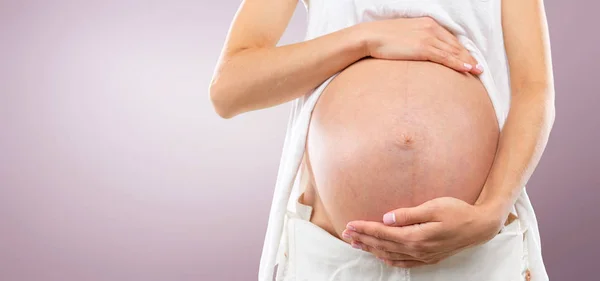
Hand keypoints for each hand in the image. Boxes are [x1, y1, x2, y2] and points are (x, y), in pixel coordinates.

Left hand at [341, 197, 504, 267]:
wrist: (480, 227)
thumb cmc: (458, 212)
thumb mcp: (433, 207)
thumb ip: (409, 214)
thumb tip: (387, 218)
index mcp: (416, 236)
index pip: (383, 233)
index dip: (364, 229)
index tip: (349, 224)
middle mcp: (417, 249)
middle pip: (383, 245)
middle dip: (362, 239)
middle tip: (345, 234)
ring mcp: (423, 256)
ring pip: (390, 255)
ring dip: (371, 249)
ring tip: (356, 243)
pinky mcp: (428, 257)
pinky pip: (403, 263)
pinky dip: (388, 259)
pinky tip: (381, 256)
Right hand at [357, 16, 482, 74]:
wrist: (370, 37)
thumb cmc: (382, 39)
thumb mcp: (403, 36)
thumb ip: (415, 41)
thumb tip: (417, 52)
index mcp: (427, 24)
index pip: (449, 38)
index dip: (461, 50)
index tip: (469, 59)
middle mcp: (431, 28)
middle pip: (455, 45)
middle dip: (468, 56)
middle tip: (479, 67)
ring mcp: (428, 38)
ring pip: (453, 51)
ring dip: (468, 61)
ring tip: (477, 71)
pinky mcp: (423, 48)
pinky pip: (445, 57)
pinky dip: (458, 63)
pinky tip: (467, 69)